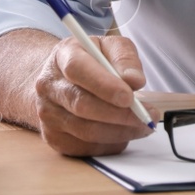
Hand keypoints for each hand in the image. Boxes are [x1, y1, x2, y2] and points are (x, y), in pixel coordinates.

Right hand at [32, 34, 152, 156]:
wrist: (61, 79)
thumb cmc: (91, 61)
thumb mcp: (110, 46)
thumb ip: (125, 58)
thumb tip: (135, 81)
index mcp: (62, 55)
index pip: (78, 70)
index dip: (104, 85)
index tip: (129, 97)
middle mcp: (49, 86)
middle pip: (82, 105)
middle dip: (119, 114)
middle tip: (146, 115)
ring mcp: (48, 114)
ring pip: (86, 131)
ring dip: (120, 131)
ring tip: (142, 126)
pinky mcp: (54, 138)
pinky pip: (86, 148)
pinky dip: (110, 144)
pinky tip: (124, 133)